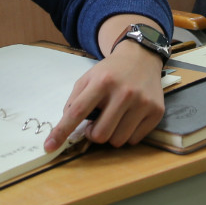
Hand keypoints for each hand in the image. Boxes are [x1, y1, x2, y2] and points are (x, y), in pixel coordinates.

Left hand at [45, 41, 164, 151]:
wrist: (142, 57)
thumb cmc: (111, 71)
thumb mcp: (88, 78)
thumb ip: (74, 101)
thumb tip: (67, 128)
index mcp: (102, 82)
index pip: (78, 112)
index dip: (61, 132)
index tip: (49, 146)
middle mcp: (124, 92)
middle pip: (100, 134)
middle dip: (93, 134)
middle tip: (96, 122)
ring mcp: (143, 102)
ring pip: (117, 141)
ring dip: (111, 135)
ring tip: (113, 118)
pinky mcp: (156, 111)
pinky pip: (134, 140)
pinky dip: (127, 134)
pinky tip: (128, 118)